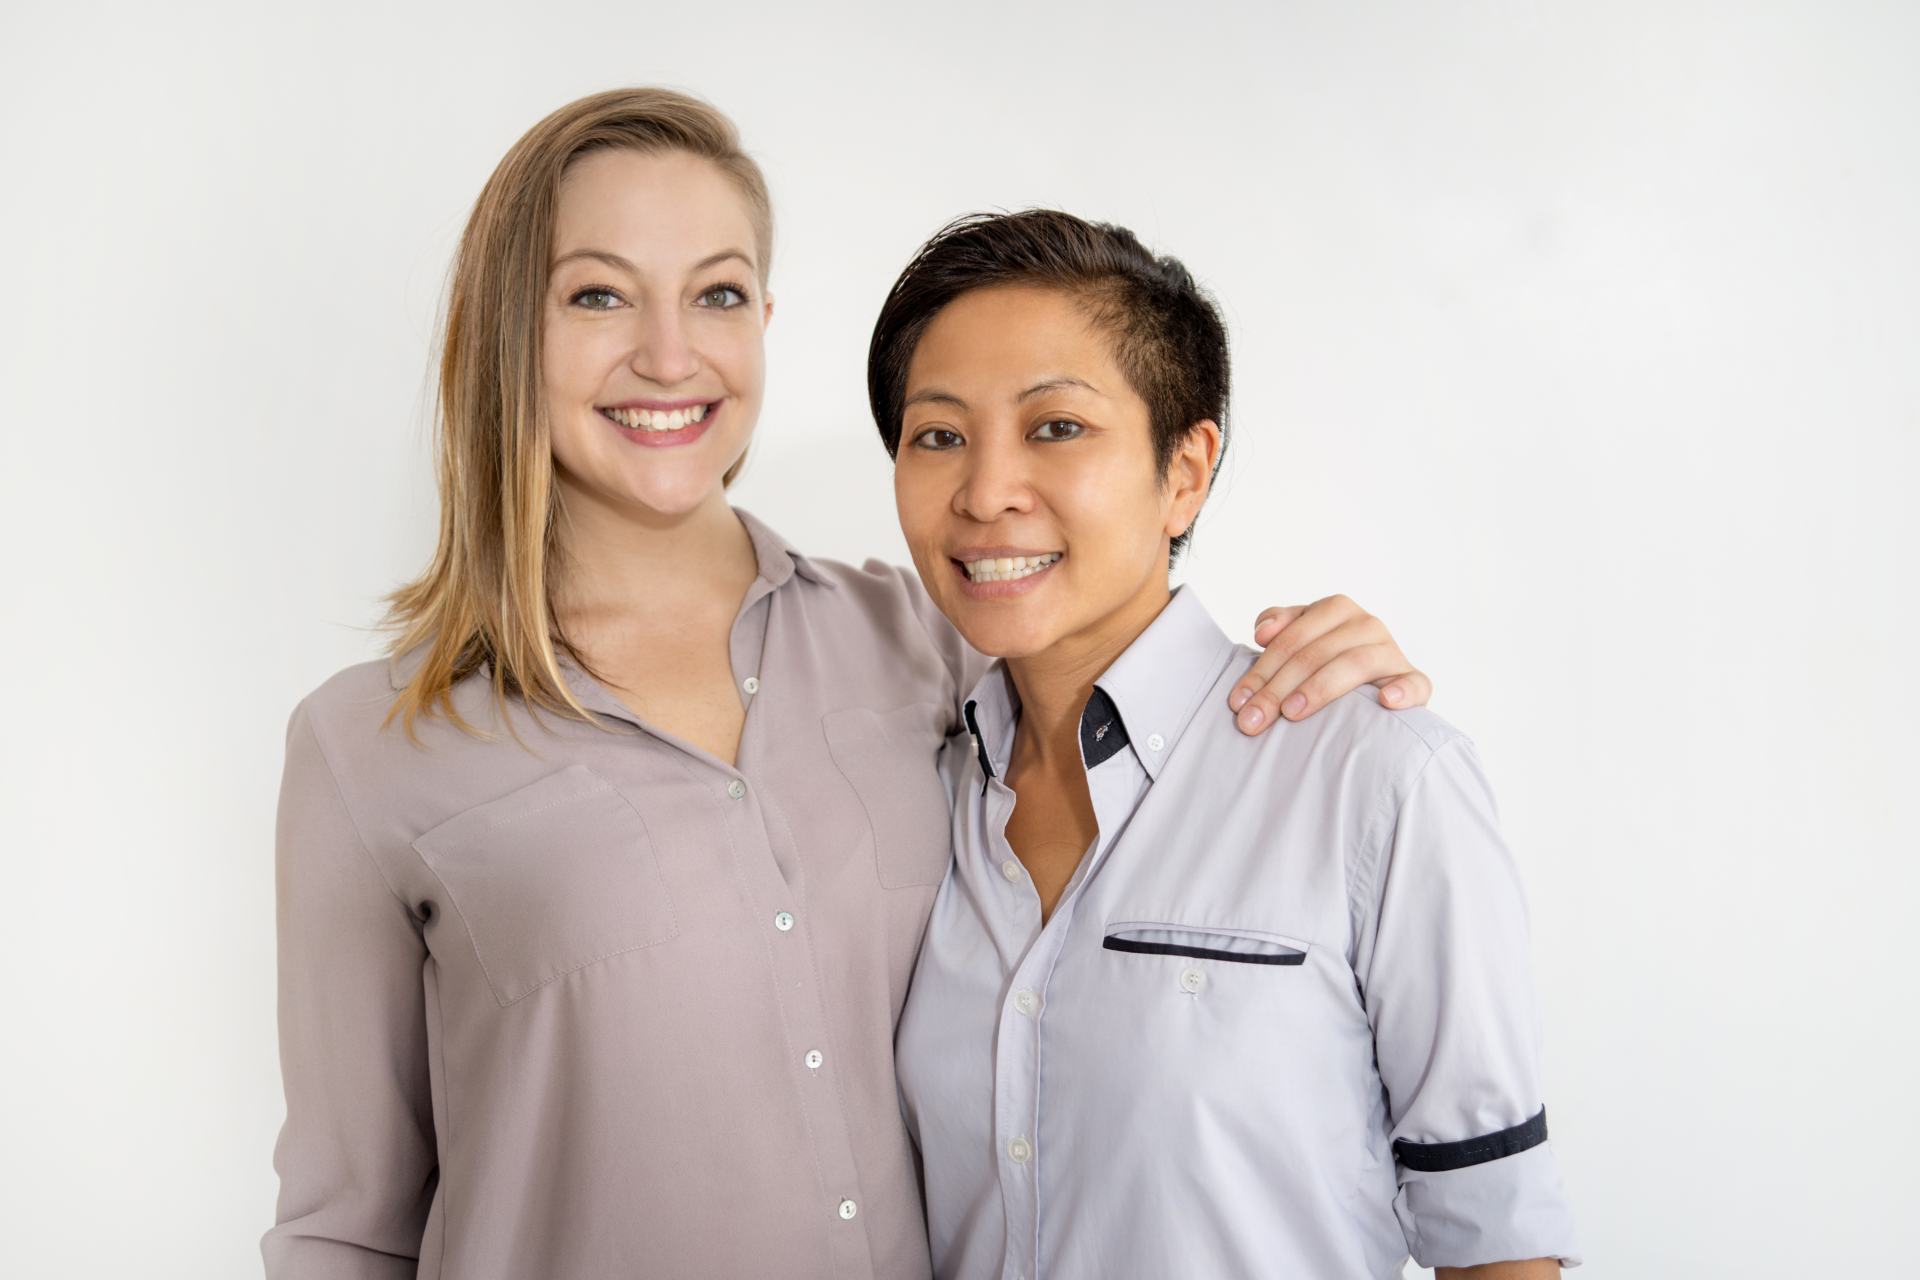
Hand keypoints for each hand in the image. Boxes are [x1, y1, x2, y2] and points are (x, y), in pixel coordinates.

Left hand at [1227, 594, 1430, 733]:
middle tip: (1253, 721)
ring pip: (1354, 663)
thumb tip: (1263, 633)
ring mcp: (1393, 652)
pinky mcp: (1415, 682)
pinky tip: (1384, 702)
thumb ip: (1280, 626)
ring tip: (1293, 713)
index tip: (1237, 701)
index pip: (1292, 638)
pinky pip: (1414, 684)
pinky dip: (1401, 691)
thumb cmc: (1327, 664)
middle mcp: (1367, 624)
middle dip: (1277, 688)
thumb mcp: (1301, 639)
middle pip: (1316, 653)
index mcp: (1336, 609)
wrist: (1377, 687)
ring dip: (1320, 688)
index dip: (1261, 669)